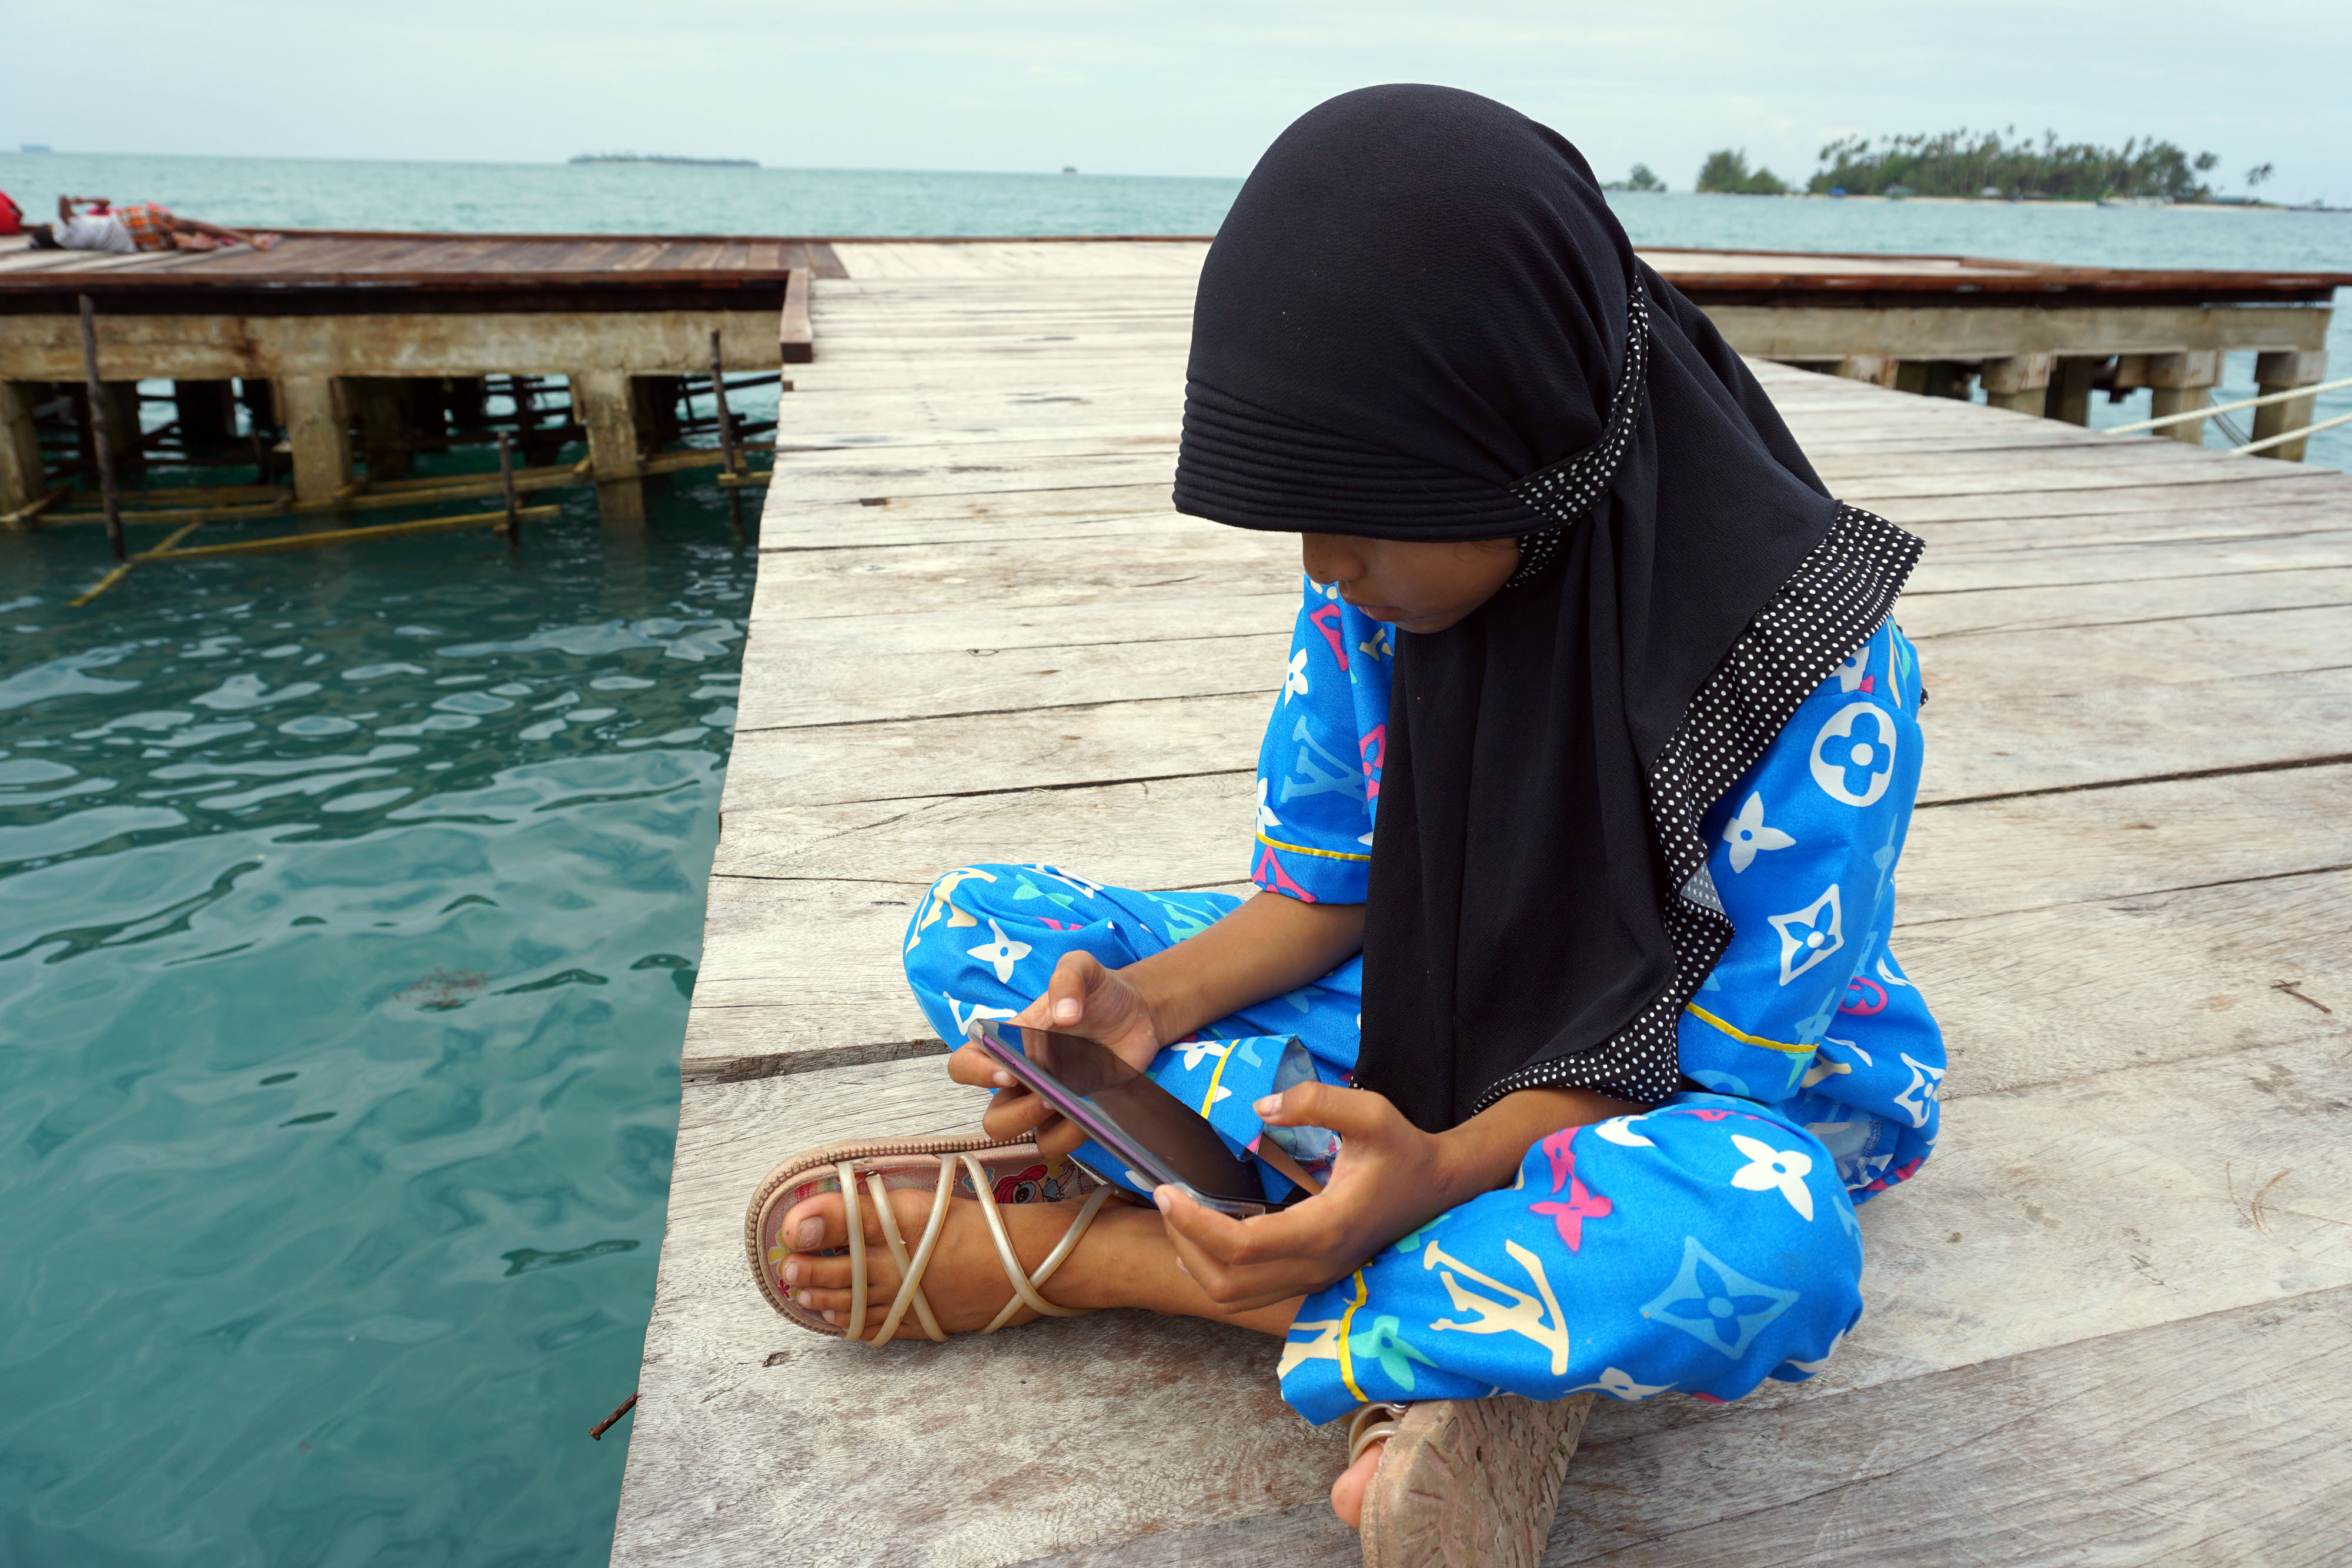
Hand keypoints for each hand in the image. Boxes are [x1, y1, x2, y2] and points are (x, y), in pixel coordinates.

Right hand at [944, 950, 1167, 1156]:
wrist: (1140, 1013)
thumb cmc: (1100, 991)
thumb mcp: (1081, 966)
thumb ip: (1068, 979)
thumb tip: (1065, 1014)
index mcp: (1009, 1042)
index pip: (965, 1064)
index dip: (976, 1073)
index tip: (1008, 1072)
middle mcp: (1022, 1077)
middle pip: (993, 1117)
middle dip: (1015, 1114)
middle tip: (1047, 1096)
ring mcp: (1047, 1100)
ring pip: (1021, 1137)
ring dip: (1042, 1129)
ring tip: (1071, 1109)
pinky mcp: (1074, 1116)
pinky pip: (1057, 1142)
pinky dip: (1070, 1138)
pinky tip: (1091, 1118)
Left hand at [1154, 1082, 1449, 1311]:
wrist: (1439, 1187)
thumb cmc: (1404, 1149)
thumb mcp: (1371, 1112)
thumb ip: (1317, 1101)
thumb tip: (1261, 1107)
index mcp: (1324, 1230)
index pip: (1239, 1247)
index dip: (1193, 1223)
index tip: (1167, 1190)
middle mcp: (1316, 1266)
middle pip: (1226, 1283)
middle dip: (1184, 1243)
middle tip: (1166, 1199)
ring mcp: (1315, 1278)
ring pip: (1234, 1298)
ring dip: (1196, 1263)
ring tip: (1179, 1218)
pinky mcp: (1312, 1278)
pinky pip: (1250, 1294)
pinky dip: (1217, 1273)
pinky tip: (1202, 1239)